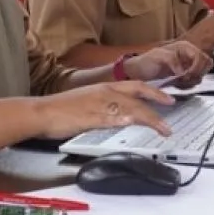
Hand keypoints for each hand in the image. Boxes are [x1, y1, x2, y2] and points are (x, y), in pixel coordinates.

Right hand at [37, 82, 174, 138]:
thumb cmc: (59, 110)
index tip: (166, 97)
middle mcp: (105, 92)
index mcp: (103, 88)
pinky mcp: (93, 117)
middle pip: (139, 92)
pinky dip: (131, 121)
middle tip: (173, 106)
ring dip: (151, 118)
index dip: (152, 91)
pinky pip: (117, 118)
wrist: (40, 112)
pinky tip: (141, 125)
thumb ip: (104, 108)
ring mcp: (100, 104)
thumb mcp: (86, 104)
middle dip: (158, 98)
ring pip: (133, 107)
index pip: (134, 86)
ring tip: (164, 128)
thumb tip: (117, 116)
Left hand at [126, 41, 212, 87]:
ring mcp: (188, 66)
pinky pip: (194, 82)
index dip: (196, 67)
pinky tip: (177, 85)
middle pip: (206, 65)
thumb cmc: (146, 61)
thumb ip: (172, 60)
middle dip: (196, 74)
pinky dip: (187, 85)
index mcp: (185, 47)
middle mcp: (189, 55)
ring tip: (178, 82)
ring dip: (191, 81)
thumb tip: (183, 71)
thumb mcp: (158, 56)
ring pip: (201, 74)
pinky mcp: (185, 76)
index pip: (201, 57)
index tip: (186, 76)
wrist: (139, 73)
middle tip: (184, 80)